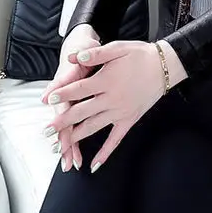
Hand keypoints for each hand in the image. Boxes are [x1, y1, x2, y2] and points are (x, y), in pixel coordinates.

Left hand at [45, 40, 175, 171]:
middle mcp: (111, 99)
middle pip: (81, 112)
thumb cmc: (140, 55)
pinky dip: (104, 153)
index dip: (61, 94)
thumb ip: (95, 53)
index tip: (47, 99)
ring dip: (75, 137)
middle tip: (46, 130)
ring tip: (60, 145)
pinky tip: (93, 165)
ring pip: (93, 127)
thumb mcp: (118, 48)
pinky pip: (115, 140)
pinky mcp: (129, 120)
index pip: (78, 89)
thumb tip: (74, 57)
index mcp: (106, 80)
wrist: (165, 66)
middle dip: (62, 122)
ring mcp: (120, 112)